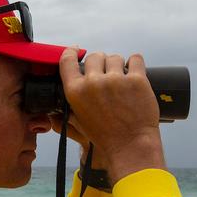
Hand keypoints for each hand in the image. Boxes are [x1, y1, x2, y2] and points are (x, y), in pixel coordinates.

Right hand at [57, 48, 165, 182]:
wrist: (130, 146)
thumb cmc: (105, 137)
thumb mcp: (79, 120)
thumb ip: (68, 106)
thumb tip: (59, 103)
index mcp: (75, 91)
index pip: (68, 60)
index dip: (72, 52)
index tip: (76, 50)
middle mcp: (93, 83)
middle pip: (95, 56)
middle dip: (100, 63)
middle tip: (107, 76)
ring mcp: (116, 80)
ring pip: (115, 57)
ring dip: (118, 65)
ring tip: (122, 80)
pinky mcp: (137, 80)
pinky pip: (136, 59)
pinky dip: (136, 63)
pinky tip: (135, 73)